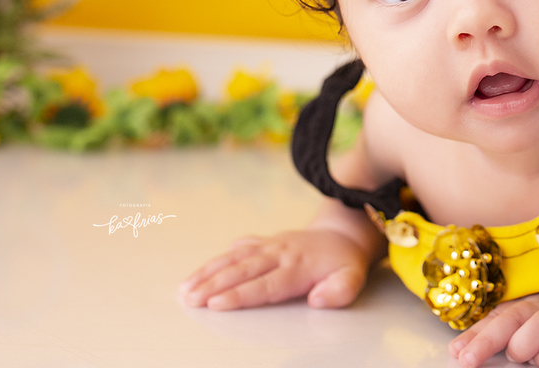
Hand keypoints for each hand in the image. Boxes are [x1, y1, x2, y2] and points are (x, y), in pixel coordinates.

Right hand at [178, 228, 369, 310]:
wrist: (343, 233)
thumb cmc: (344, 262)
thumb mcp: (353, 278)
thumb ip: (340, 291)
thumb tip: (317, 300)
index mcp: (298, 267)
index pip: (264, 284)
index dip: (239, 295)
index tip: (216, 304)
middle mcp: (280, 253)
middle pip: (242, 270)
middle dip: (213, 285)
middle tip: (190, 299)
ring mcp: (270, 245)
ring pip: (234, 257)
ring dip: (208, 272)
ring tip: (185, 288)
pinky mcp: (264, 241)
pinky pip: (238, 248)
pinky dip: (218, 259)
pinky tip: (200, 271)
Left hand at [448, 293, 538, 367]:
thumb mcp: (523, 326)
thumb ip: (492, 336)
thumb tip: (457, 350)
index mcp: (522, 305)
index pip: (493, 318)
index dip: (473, 335)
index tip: (456, 353)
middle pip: (511, 318)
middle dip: (487, 341)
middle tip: (470, 360)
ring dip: (524, 345)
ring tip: (519, 357)